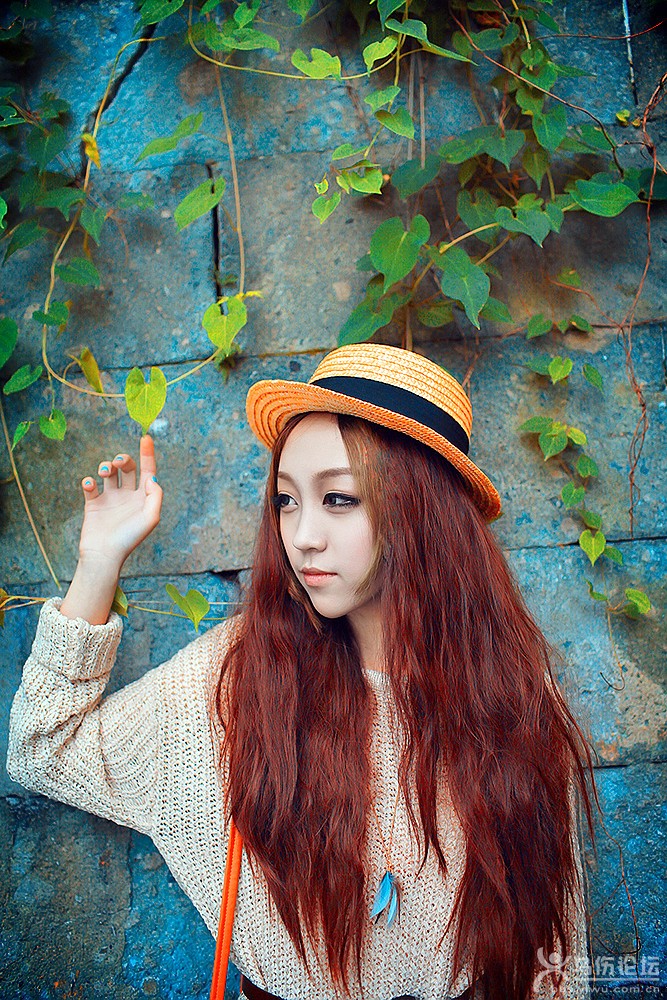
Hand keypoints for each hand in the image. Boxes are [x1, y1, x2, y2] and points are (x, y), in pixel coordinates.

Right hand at [77, 434, 162, 573]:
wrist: (104, 555)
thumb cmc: (129, 539)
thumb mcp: (151, 518)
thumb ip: (156, 496)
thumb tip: (152, 478)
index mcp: (143, 498)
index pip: (147, 471)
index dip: (148, 454)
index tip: (146, 437)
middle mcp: (127, 496)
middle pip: (127, 468)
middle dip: (124, 460)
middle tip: (119, 463)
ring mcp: (110, 499)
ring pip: (108, 472)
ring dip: (106, 466)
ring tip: (105, 472)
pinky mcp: (93, 504)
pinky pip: (90, 485)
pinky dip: (89, 480)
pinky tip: (90, 485)